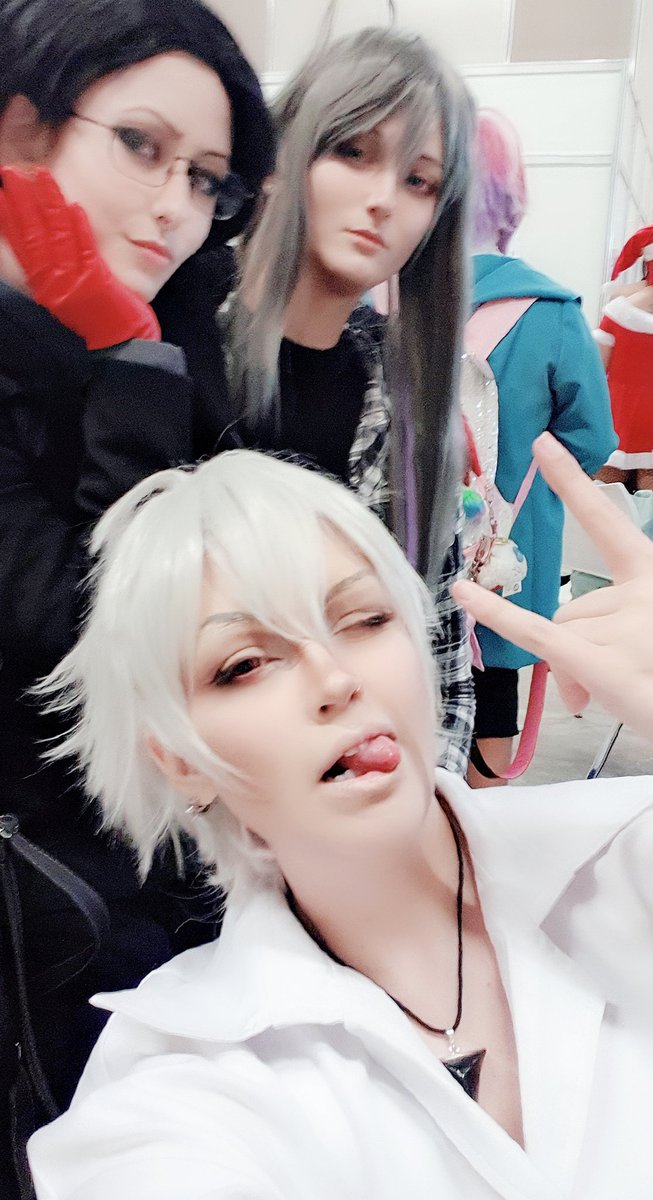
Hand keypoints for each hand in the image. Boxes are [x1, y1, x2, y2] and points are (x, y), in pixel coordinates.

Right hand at [0, 166, 159, 348]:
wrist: (122, 348)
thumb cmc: (98, 322)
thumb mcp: (68, 296)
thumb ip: (56, 271)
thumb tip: (48, 238)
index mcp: (43, 286)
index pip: (20, 246)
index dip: (7, 220)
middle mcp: (53, 283)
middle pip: (33, 235)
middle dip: (22, 201)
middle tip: (11, 174)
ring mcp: (73, 282)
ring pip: (57, 235)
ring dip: (48, 203)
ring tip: (41, 176)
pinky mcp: (96, 282)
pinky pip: (85, 249)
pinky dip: (78, 227)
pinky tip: (73, 205)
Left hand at [453, 433, 652, 742]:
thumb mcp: (645, 641)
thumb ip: (611, 633)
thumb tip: (573, 672)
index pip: (607, 522)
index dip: (572, 482)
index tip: (543, 446)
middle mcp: (643, 595)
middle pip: (573, 606)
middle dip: (576, 644)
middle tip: (603, 681)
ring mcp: (627, 628)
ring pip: (563, 633)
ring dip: (573, 672)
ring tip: (608, 697)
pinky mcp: (606, 663)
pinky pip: (540, 633)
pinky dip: (498, 616)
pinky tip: (465, 596)